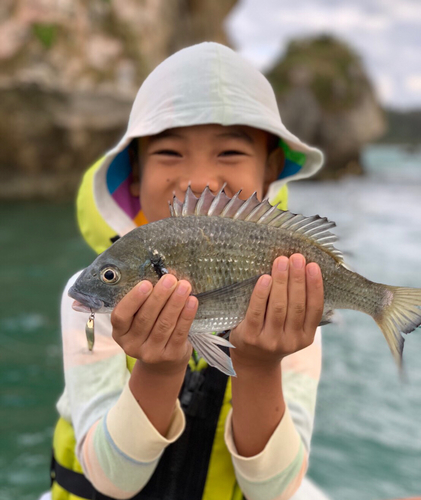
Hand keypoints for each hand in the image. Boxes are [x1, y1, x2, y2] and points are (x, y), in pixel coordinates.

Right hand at [111, 274, 197, 374]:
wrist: (163, 363)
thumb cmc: (150, 331)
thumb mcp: (138, 320)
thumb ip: (144, 303)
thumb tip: (162, 277)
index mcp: (120, 333)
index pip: (120, 316)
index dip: (133, 299)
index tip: (146, 283)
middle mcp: (132, 345)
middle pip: (145, 318)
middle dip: (159, 296)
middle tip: (170, 279)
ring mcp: (151, 353)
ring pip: (164, 324)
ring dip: (175, 303)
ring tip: (184, 286)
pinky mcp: (171, 355)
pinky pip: (180, 332)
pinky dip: (186, 315)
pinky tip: (192, 301)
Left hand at [229, 254, 323, 369]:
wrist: (252, 361)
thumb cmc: (274, 334)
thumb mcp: (293, 328)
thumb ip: (299, 307)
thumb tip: (303, 269)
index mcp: (306, 337)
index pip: (315, 309)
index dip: (315, 286)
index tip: (313, 265)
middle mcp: (291, 341)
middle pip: (296, 305)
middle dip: (297, 279)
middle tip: (296, 257)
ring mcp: (270, 341)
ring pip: (278, 307)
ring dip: (281, 282)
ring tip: (281, 261)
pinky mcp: (250, 337)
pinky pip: (257, 312)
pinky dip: (261, 293)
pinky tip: (265, 278)